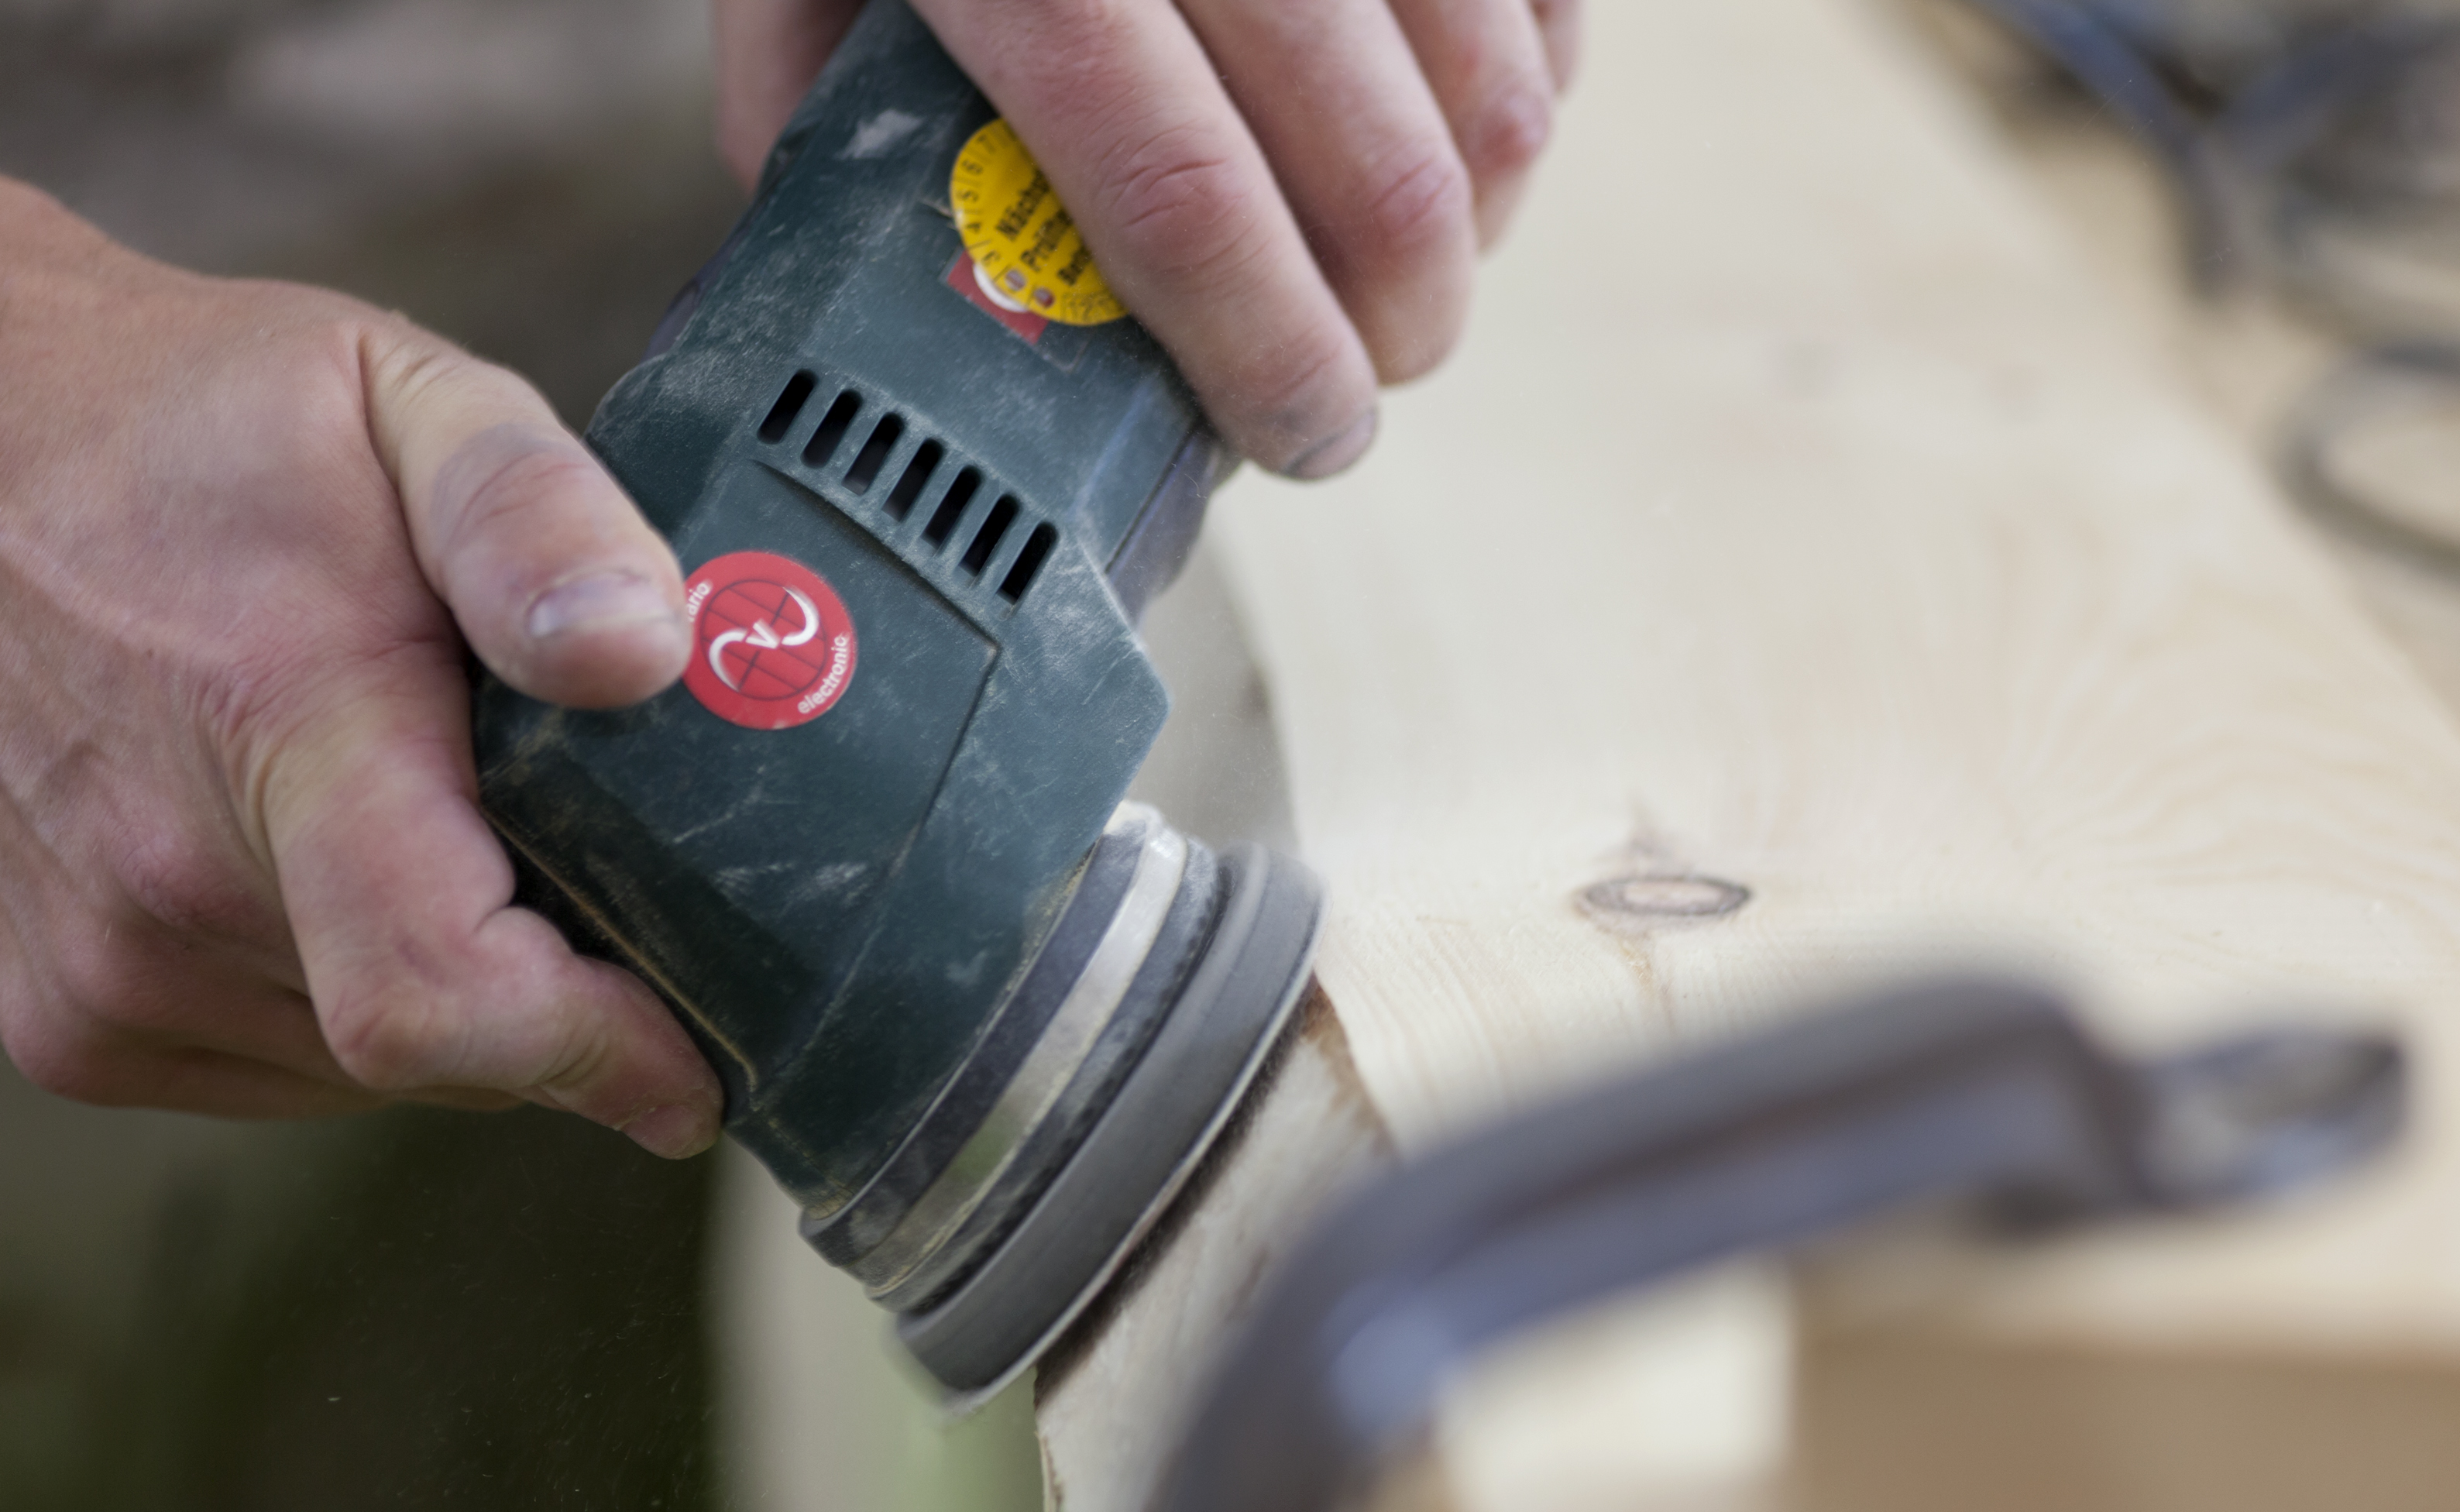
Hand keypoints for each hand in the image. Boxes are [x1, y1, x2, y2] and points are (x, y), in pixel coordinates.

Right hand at [0, 181, 721, 1154]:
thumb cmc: (194, 424)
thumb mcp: (408, 404)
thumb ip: (538, 521)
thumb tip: (644, 650)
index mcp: (273, 732)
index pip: (445, 998)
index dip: (603, 1051)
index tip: (701, 1055)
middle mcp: (161, 884)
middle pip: (449, 1051)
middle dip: (560, 989)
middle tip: (580, 851)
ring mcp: (98, 966)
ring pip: (375, 1070)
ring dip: (459, 986)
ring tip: (436, 819)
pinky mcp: (65, 1014)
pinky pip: (287, 1064)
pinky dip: (355, 991)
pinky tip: (341, 859)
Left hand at [713, 0, 1579, 477]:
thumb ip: (820, 103)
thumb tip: (880, 295)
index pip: (1183, 197)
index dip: (1263, 357)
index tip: (1297, 438)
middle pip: (1383, 177)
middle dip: (1396, 334)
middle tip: (1353, 386)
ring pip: (1502, 101)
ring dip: (1473, 231)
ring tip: (1402, 273)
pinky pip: (1556, 7)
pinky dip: (1529, 90)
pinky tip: (1450, 126)